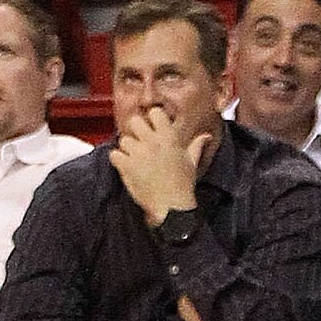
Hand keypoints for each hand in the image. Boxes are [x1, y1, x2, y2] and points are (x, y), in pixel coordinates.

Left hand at [111, 104, 210, 226]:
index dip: (151, 119)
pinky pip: (114, 154)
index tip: (152, 127)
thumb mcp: (192, 162)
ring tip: (135, 159)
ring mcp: (138, 153)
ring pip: (123, 139)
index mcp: (169, 138)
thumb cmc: (183, 185)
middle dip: (135, 131)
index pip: (155, 112)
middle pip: (134, 121)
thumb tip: (206, 136)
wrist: (172, 207)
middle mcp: (152, 142)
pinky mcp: (127, 165)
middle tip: (140, 143)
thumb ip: (196, 146)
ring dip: (127, 148)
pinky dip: (117, 160)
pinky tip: (126, 166)